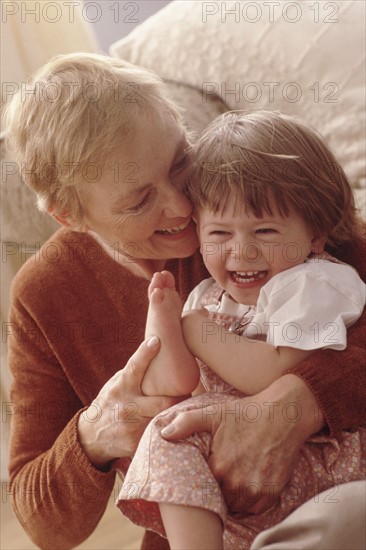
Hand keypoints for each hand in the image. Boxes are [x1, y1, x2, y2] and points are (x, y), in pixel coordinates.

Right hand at [78, 337, 181, 468]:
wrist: (91, 437)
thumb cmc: (111, 402)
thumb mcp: (117, 384)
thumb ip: (134, 373)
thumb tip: (157, 350)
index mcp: (120, 387)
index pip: (133, 367)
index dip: (145, 353)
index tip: (157, 341)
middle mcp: (126, 406)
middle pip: (161, 402)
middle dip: (180, 397)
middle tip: (191, 390)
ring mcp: (131, 427)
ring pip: (164, 420)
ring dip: (177, 414)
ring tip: (190, 409)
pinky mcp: (135, 444)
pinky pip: (159, 434)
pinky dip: (169, 429)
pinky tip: (177, 427)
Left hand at [162, 374, 323, 513]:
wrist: (284, 414)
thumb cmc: (247, 412)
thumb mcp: (214, 412)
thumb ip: (186, 422)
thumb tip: (164, 433)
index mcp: (218, 465)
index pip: (202, 485)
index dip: (203, 478)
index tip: (207, 469)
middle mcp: (236, 482)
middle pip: (219, 497)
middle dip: (218, 488)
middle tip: (222, 474)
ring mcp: (255, 489)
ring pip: (236, 505)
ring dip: (233, 497)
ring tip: (234, 478)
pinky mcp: (272, 492)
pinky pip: (255, 508)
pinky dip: (251, 501)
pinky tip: (249, 482)